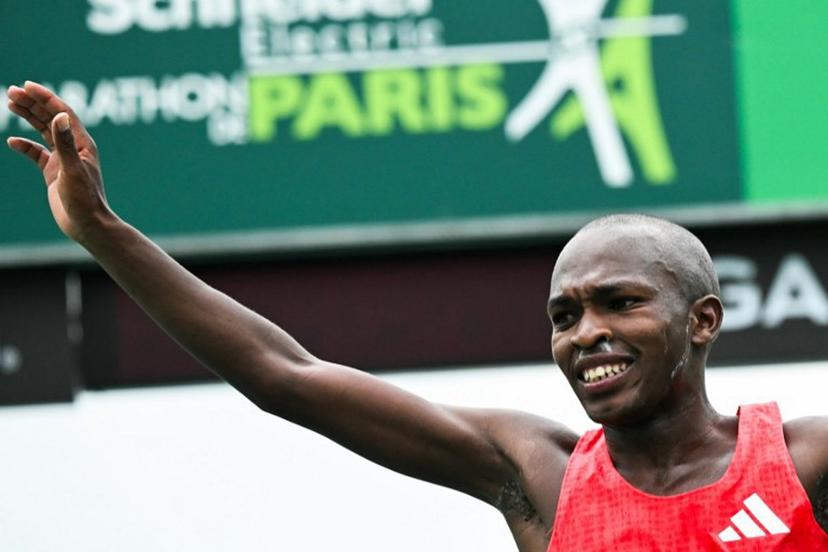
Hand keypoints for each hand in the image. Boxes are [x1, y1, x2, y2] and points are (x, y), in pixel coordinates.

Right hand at [6, 81, 111, 242]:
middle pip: (52, 118)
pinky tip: (12, 142)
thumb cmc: (85, 199)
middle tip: (12, 91)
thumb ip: (64, 143)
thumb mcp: (72, 170)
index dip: (46, 97)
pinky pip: (37, 154)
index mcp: (82, 144)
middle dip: (33, 103)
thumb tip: (59, 115)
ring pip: (43, 132)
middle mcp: (73, 148)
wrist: (87, 225)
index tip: (26, 85)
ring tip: (10, 103)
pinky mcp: (54, 172)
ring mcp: (63, 159)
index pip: (63, 112)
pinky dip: (25, 146)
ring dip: (28, 117)